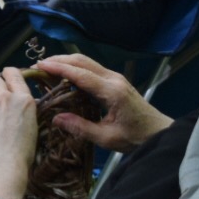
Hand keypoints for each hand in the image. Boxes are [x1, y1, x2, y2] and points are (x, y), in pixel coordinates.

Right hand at [36, 54, 172, 153]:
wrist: (160, 134)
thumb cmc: (136, 138)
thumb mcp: (107, 138)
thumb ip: (81, 128)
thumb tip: (56, 119)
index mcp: (112, 92)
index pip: (81, 74)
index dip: (59, 68)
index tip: (40, 65)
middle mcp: (113, 79)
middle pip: (82, 61)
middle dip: (59, 60)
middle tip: (38, 66)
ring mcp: (116, 78)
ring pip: (87, 62)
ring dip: (66, 62)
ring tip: (47, 68)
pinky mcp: (116, 81)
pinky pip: (92, 68)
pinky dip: (75, 68)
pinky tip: (64, 75)